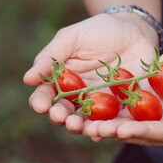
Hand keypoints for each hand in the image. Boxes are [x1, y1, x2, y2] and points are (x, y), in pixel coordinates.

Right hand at [23, 13, 156, 128]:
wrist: (135, 30)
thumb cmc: (98, 31)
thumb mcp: (71, 38)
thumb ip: (51, 57)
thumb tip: (27, 79)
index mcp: (61, 80)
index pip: (45, 96)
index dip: (40, 103)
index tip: (41, 105)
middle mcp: (77, 96)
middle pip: (64, 113)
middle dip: (60, 117)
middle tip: (61, 117)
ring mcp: (98, 104)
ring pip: (86, 122)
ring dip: (81, 128)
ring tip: (80, 127)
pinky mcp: (121, 108)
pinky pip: (112, 122)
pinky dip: (108, 129)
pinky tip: (103, 131)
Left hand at [83, 39, 162, 147]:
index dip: (142, 131)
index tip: (121, 130)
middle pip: (141, 133)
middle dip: (117, 132)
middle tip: (95, 129)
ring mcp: (154, 118)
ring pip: (128, 125)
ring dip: (108, 125)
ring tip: (86, 125)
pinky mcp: (143, 107)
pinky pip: (123, 111)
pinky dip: (107, 113)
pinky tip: (89, 112)